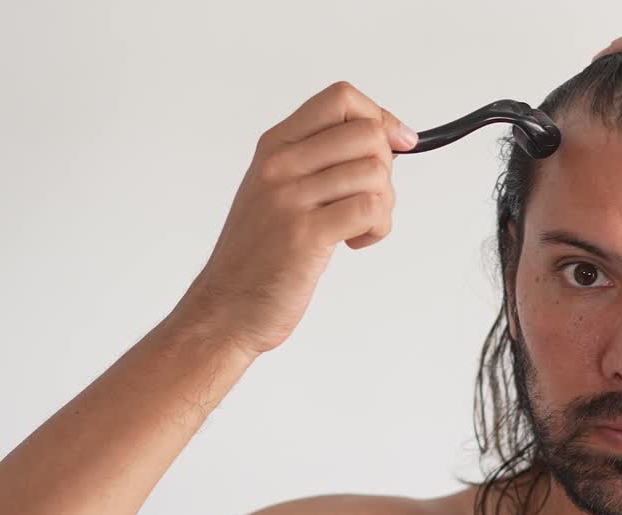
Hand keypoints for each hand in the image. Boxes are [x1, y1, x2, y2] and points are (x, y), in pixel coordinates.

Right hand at [169, 81, 418, 356]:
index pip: (340, 99)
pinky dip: (377, 229)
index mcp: (275, 146)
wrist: (225, 308)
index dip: (380, 118)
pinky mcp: (305, 236)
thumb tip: (385, 140)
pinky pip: (370, 209)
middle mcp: (280, 165)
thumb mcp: (278, 191)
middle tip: (367, 200)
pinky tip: (354, 242)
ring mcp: (290, 199)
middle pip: (367, 134)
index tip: (396, 144)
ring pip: (375, 174)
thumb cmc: (260, 254)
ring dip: (383, 206)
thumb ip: (319, 161)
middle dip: (386, 169)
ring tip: (357, 227)